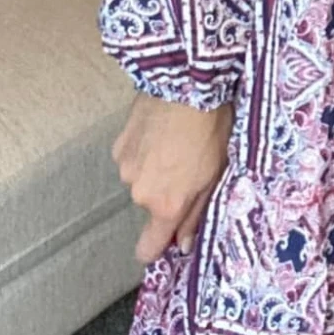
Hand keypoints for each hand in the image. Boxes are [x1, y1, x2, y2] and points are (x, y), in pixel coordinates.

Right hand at [112, 93, 234, 264]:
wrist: (186, 86)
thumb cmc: (210, 130)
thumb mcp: (215, 174)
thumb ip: (196, 213)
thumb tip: (184, 244)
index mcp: (166, 205)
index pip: (148, 247)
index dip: (154, 248)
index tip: (162, 242)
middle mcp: (140, 192)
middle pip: (150, 204)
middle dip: (164, 192)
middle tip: (186, 166)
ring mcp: (126, 167)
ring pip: (140, 179)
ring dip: (152, 168)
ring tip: (174, 143)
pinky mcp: (118, 144)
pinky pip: (131, 156)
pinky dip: (142, 149)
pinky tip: (158, 131)